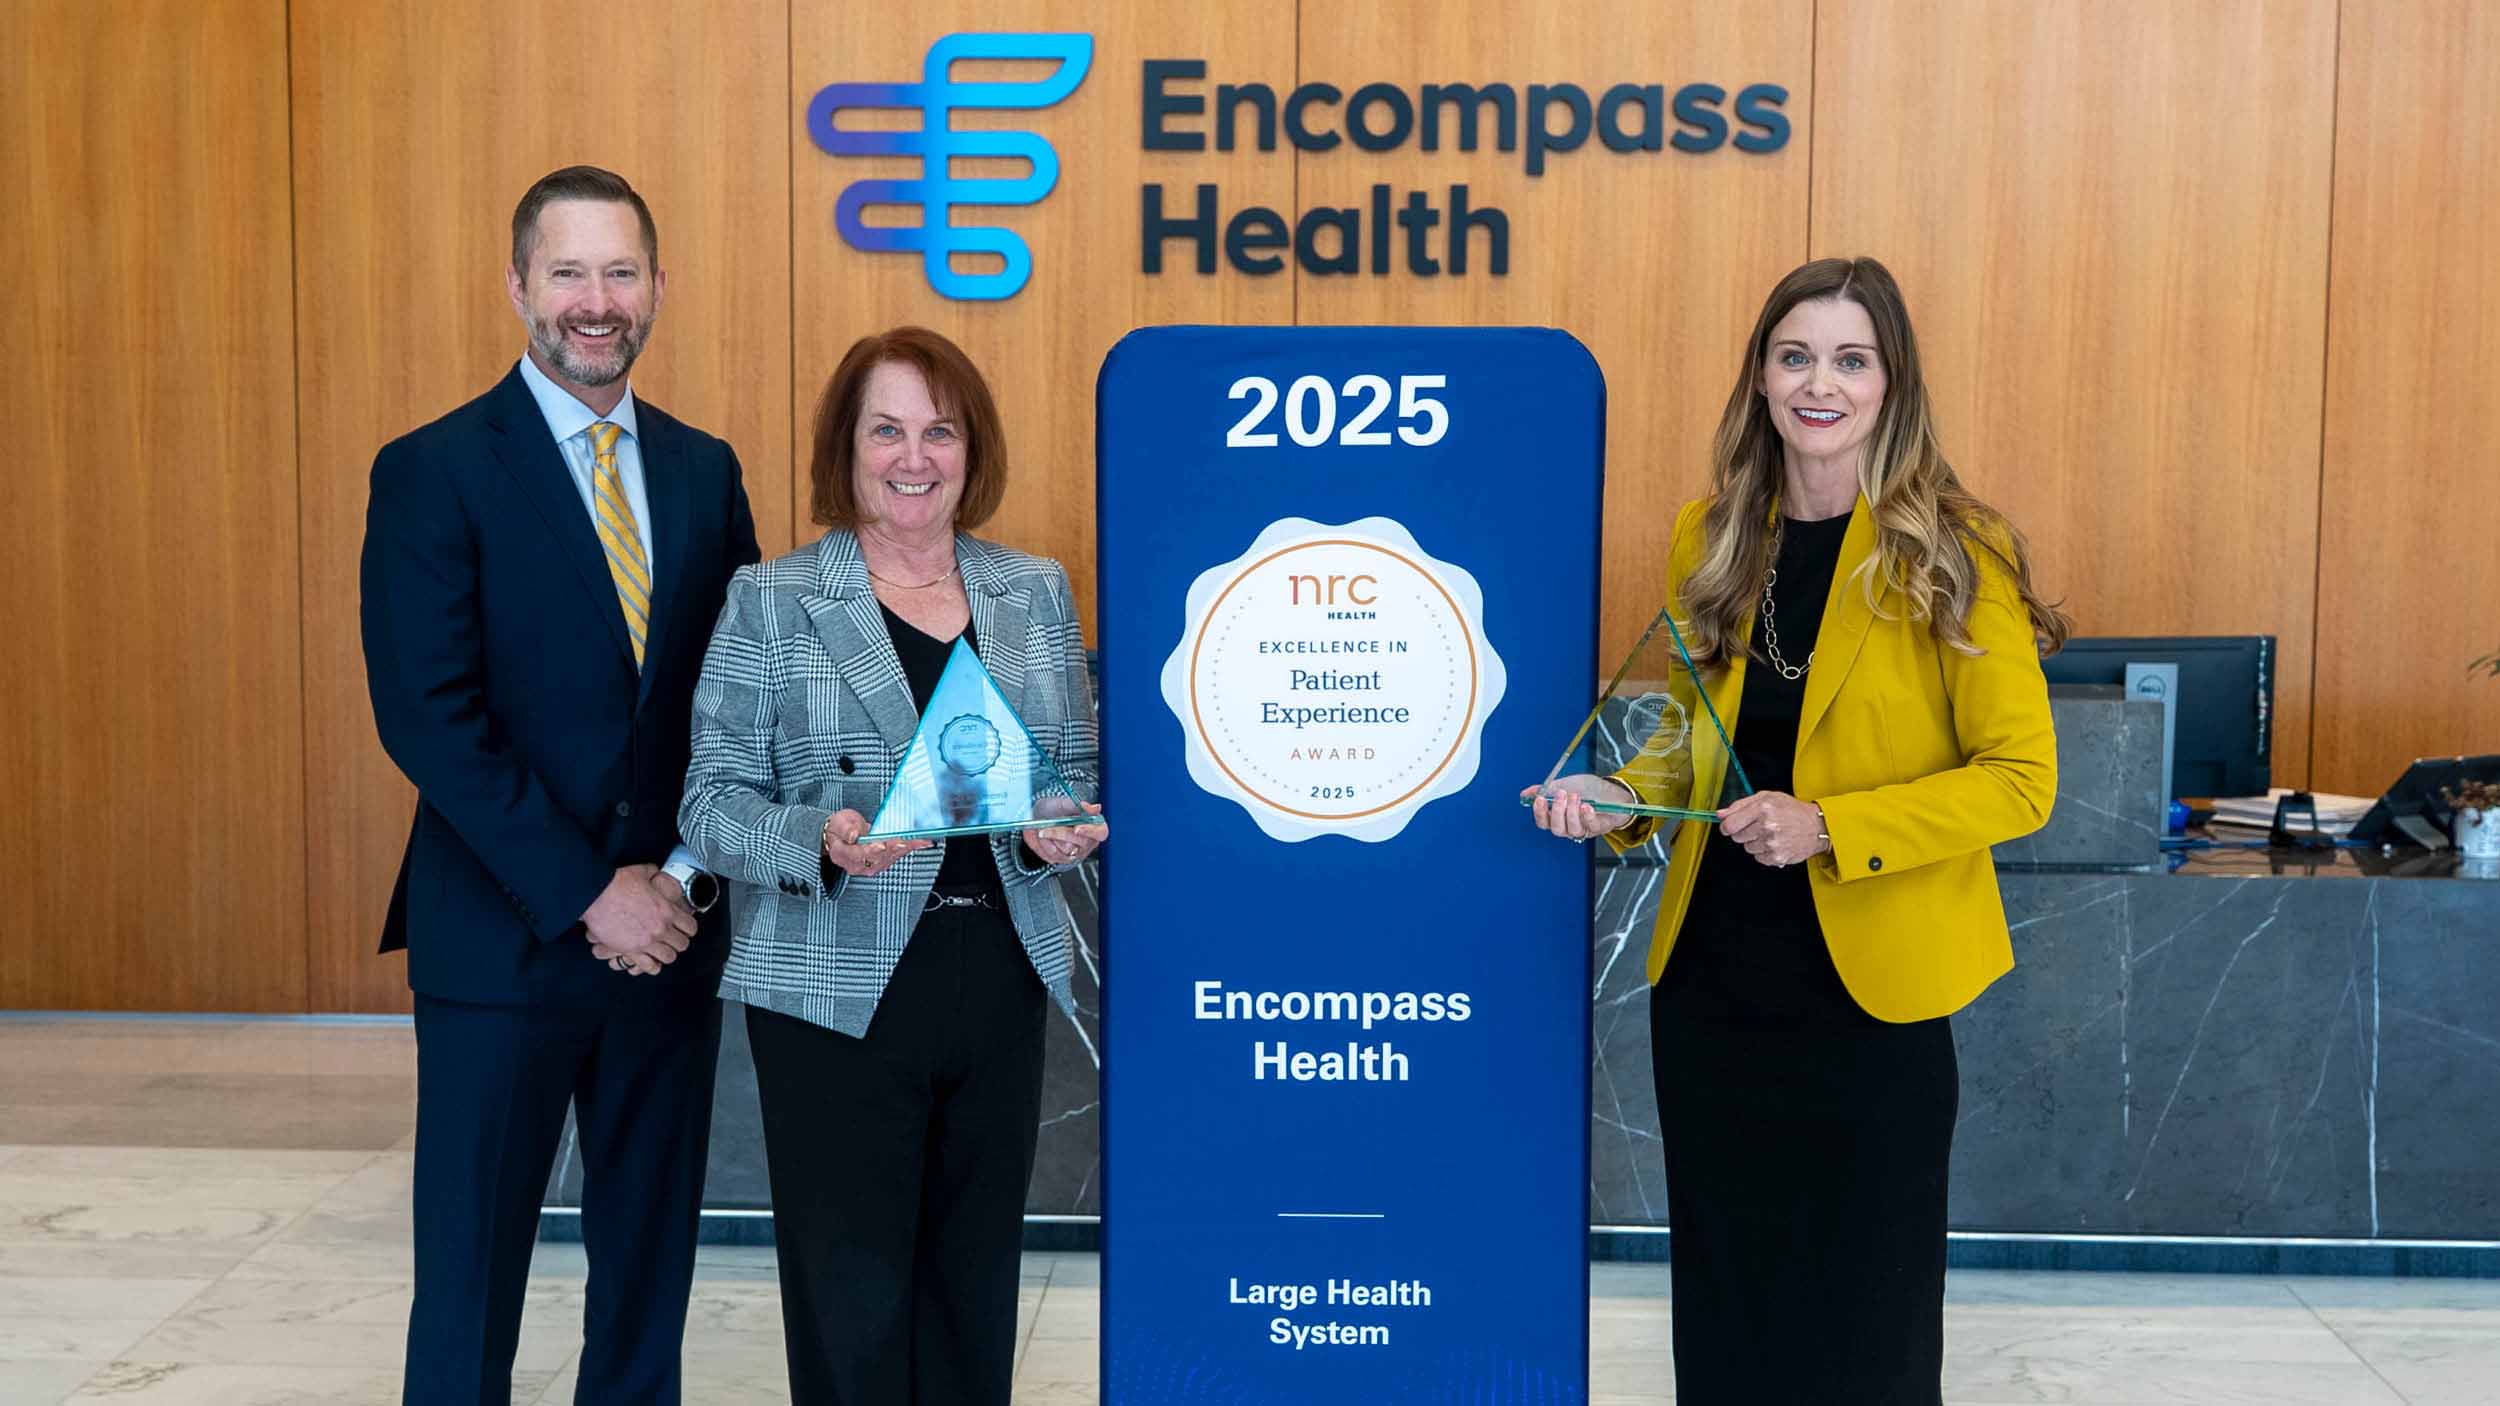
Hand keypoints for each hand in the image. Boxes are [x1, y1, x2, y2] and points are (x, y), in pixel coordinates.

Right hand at [582, 863, 696, 970]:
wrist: (595, 895)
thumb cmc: (616, 883)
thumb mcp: (641, 871)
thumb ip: (653, 873)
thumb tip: (655, 871)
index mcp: (666, 910)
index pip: (690, 927)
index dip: (688, 928)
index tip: (684, 928)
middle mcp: (660, 928)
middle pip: (682, 944)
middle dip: (678, 942)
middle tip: (672, 939)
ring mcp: (646, 942)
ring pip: (668, 958)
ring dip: (666, 954)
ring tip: (661, 950)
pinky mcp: (630, 950)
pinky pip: (649, 966)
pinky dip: (651, 966)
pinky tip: (650, 961)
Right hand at [822, 809, 928, 877]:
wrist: (841, 836)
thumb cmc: (840, 828)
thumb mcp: (838, 822)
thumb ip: (845, 829)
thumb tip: (854, 835)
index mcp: (842, 855)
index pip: (857, 854)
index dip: (870, 850)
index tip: (880, 845)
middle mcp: (858, 865)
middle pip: (877, 858)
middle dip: (893, 849)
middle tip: (905, 842)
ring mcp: (871, 865)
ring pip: (890, 858)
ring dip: (906, 849)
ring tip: (920, 841)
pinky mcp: (882, 862)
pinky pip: (896, 856)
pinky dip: (909, 848)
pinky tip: (921, 842)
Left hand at [1022, 801, 1106, 866]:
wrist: (1037, 817)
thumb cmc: (1054, 809)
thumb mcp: (1064, 803)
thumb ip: (1079, 806)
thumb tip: (1095, 808)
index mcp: (1094, 825)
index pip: (1101, 832)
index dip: (1090, 831)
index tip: (1076, 828)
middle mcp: (1087, 841)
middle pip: (1081, 842)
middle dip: (1061, 833)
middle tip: (1047, 825)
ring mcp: (1076, 852)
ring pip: (1065, 850)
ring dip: (1050, 838)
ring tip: (1042, 828)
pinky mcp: (1062, 859)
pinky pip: (1053, 856)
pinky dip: (1044, 845)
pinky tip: (1042, 836)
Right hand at [1522, 774, 1636, 841]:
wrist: (1613, 790)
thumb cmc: (1590, 790)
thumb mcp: (1566, 784)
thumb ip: (1547, 789)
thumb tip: (1525, 794)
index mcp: (1559, 817)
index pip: (1544, 822)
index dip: (1540, 813)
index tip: (1539, 799)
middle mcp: (1570, 826)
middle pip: (1557, 829)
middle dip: (1557, 811)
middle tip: (1561, 794)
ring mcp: (1584, 829)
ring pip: (1572, 830)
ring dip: (1572, 813)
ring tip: (1576, 796)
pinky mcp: (1599, 828)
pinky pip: (1590, 827)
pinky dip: (1587, 817)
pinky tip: (1587, 806)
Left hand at [1717, 791, 1829, 867]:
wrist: (1817, 826)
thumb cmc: (1792, 810)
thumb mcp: (1767, 797)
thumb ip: (1740, 805)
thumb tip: (1720, 814)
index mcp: (1763, 809)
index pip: (1730, 824)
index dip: (1727, 826)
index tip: (1730, 826)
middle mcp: (1767, 826)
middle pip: (1737, 837)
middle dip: (1744, 832)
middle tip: (1758, 826)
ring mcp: (1772, 843)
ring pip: (1747, 848)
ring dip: (1755, 842)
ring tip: (1770, 834)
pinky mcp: (1777, 857)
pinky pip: (1758, 857)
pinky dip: (1764, 852)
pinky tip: (1776, 842)